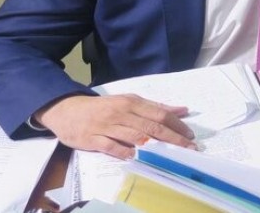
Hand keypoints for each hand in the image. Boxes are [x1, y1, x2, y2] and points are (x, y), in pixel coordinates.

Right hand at [34, 94, 195, 158]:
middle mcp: (122, 113)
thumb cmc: (105, 107)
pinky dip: (123, 151)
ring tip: (170, 155)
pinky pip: (110, 146)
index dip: (177, 125)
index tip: (190, 135)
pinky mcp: (93, 138)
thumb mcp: (129, 102)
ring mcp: (107, 126)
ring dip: (154, 146)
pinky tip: (134, 157)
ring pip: (134, 135)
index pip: (159, 113)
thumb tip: (182, 110)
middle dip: (172, 138)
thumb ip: (155, 107)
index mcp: (132, 102)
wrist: (69, 110)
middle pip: (151, 125)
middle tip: (188, 147)